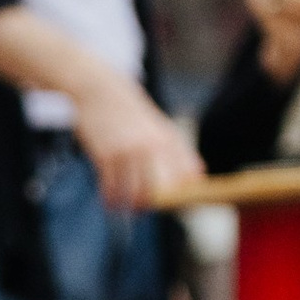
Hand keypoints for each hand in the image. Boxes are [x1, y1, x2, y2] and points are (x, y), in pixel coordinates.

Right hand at [75, 73, 194, 213]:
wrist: (100, 91)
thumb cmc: (132, 113)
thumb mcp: (161, 126)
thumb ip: (180, 151)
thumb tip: (199, 174)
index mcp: (169, 139)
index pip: (186, 175)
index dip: (186, 195)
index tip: (180, 206)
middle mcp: (151, 147)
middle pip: (162, 190)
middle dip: (158, 204)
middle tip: (149, 207)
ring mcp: (128, 152)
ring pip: (136, 194)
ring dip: (133, 206)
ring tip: (129, 207)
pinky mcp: (105, 156)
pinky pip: (111, 188)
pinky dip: (112, 200)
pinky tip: (111, 201)